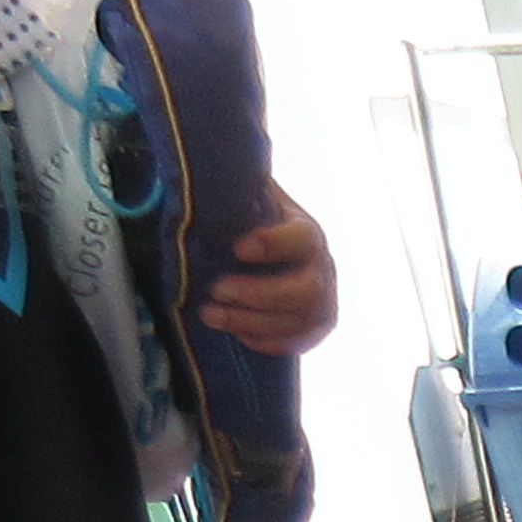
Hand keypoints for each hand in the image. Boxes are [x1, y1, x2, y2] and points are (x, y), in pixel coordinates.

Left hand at [201, 191, 336, 355]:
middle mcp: (323, 268)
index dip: (274, 245)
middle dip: (259, 295)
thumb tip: (198, 179)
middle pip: (306, 291)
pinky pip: (300, 342)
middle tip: (216, 290)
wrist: (271, 246)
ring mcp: (324, 300)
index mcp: (307, 232)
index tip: (237, 249)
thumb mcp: (245, 199)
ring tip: (211, 315)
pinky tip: (238, 335)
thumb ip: (230, 190)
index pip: (303, 238)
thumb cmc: (250, 220)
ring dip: (254, 322)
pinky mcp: (315, 326)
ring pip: (300, 321)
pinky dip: (268, 342)